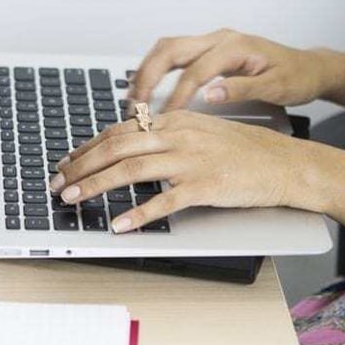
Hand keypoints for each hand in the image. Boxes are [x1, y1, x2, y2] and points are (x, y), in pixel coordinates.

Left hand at [50, 111, 310, 232]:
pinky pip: (164, 200)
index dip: (87, 147)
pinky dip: (138, 213)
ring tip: (74, 199)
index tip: (67, 162)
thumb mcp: (203, 133)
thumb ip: (168, 136)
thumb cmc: (247, 152)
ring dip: (96, 185)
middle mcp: (179, 134)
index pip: (119, 130)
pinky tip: (120, 224)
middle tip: (58, 183)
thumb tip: (132, 148)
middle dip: (80, 166)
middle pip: (117, 146)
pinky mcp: (206, 186)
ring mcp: (192, 159)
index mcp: (176, 120)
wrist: (287, 164)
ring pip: (131, 168)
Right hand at [131, 28, 329, 110]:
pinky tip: (148, 90)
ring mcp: (213, 42)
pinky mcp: (211, 51)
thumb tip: (210, 95)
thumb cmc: (296, 77)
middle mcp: (220, 38)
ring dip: (147, 71)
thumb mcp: (275, 87)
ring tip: (134, 98)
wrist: (310, 68)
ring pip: (167, 48)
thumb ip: (241, 90)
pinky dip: (157, 70)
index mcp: (235, 46)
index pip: (195, 71)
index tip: (164, 118)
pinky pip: (174, 55)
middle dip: (148, 77)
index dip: (176, 96)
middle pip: (170, 49)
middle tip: (135, 105)